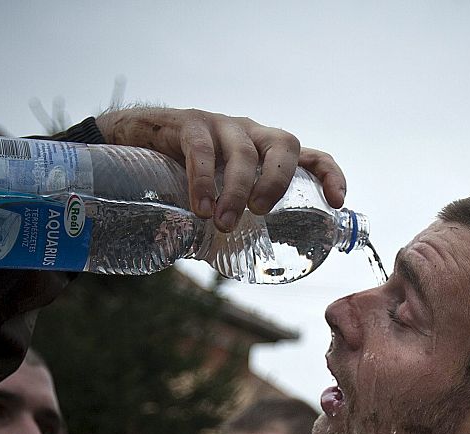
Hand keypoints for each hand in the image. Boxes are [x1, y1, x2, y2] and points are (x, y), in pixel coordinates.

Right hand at [96, 107, 345, 231]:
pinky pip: (201, 149)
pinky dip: (203, 180)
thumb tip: (251, 273)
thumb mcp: (217, 197)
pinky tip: (200, 207)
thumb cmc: (182, 178)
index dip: (329, 173)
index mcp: (265, 152)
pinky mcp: (187, 124)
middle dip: (278, 182)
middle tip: (261, 214)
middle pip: (283, 146)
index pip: (310, 155)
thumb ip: (234, 224)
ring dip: (236, 190)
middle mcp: (250, 133)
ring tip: (223, 223)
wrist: (131, 141)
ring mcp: (220, 125)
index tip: (337, 201)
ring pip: (242, 153)